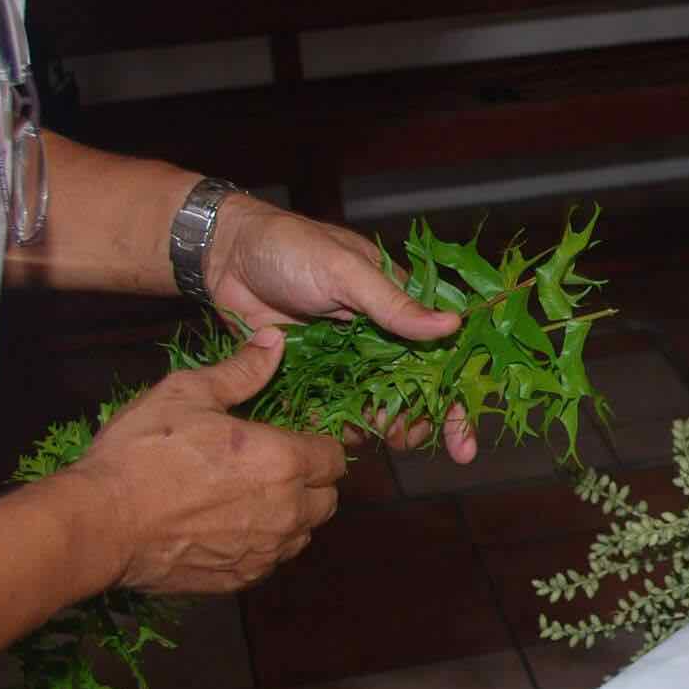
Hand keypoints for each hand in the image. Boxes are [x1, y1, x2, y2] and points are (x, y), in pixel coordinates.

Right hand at [73, 330, 350, 594]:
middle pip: (326, 499)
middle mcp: (287, 511)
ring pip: (303, 534)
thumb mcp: (187, 394)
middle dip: (311, 482)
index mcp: (284, 461)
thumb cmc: (142, 453)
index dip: (318, 445)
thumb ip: (241, 371)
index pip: (334, 457)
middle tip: (274, 468)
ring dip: (291, 516)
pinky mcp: (242, 579)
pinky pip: (272, 561)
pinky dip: (263, 545)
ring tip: (252, 498)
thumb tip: (275, 341)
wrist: (100, 524)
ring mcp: (266, 550)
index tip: (293, 440)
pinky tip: (231, 528)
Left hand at [202, 196, 478, 461]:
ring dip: (380, 426)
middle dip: (418, 421)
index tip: (463, 441)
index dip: (455, 398)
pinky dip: (337, 423)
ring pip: (375, 403)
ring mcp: (346, 356)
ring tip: (375, 435)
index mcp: (398, 303)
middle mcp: (379, 333)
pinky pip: (331, 404)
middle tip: (407, 439)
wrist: (225, 255)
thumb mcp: (347, 271)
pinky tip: (334, 433)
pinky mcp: (312, 370)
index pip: (440, 352)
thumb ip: (394, 304)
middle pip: (412, 389)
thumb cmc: (292, 247)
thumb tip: (453, 325)